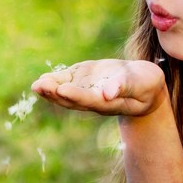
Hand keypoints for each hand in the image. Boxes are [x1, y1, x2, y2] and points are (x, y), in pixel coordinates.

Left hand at [31, 59, 167, 116]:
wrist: (144, 83)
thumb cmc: (146, 85)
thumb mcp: (141, 84)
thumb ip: (125, 87)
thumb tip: (108, 92)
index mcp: (108, 103)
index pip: (90, 100)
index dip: (76, 95)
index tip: (63, 89)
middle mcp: (94, 99)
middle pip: (72, 99)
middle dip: (55, 93)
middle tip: (40, 86)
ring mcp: (87, 90)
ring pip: (66, 92)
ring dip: (51, 89)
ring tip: (37, 85)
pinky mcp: (83, 80)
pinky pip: (67, 81)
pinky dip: (55, 80)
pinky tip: (42, 80)